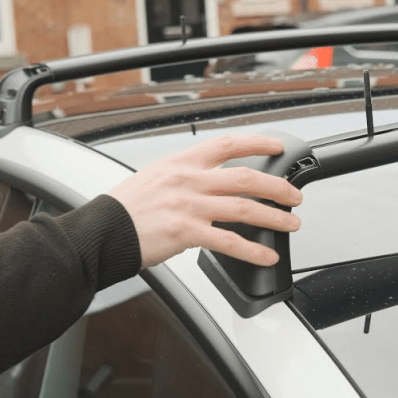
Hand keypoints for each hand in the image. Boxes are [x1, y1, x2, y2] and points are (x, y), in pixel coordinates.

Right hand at [108, 134, 302, 268]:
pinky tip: (267, 255)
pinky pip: (230, 242)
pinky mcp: (186, 233)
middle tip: (295, 197)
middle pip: (247, 177)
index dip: (258, 143)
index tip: (277, 147)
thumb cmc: (126, 208)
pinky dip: (253, 250)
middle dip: (278, 187)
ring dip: (275, 218)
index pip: (228, 144)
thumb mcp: (156, 176)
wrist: (102, 231)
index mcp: (182, 162)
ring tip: (291, 224)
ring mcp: (189, 206)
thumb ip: (186, 176)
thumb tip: (211, 181)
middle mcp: (189, 180)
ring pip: (245, 208)